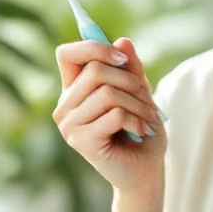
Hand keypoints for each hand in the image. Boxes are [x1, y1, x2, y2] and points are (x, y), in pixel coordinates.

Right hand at [52, 37, 166, 196]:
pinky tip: (141, 132)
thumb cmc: (140, 130)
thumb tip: (123, 41)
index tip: (122, 59)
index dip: (93, 47)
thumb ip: (130, 68)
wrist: (146, 170)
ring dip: (138, 103)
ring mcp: (69, 125)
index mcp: (73, 90)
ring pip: (107, 93)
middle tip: (146, 97)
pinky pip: (115, 115)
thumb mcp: (140, 92)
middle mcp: (65, 106)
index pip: (67, 54)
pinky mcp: (82, 142)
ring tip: (147, 118)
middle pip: (95, 70)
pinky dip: (137, 120)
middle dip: (130, 81)